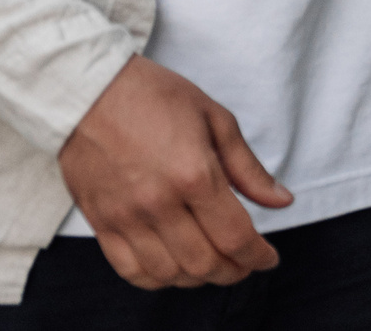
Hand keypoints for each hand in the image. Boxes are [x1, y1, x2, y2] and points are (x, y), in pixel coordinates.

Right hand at [58, 55, 291, 288]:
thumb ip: (248, 168)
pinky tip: (174, 268)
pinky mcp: (101, 223)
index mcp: (194, 174)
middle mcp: (159, 202)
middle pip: (205, 263)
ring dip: (198, 278)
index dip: (258, 256)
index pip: (235, 237)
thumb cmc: (155, 96)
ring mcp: (126, 217)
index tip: (268, 258)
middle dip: (234, 271)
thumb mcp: (215, 119)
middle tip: (245, 263)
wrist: (88, 91)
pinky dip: (158, 279)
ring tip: (213, 264)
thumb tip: (282, 200)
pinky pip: (131, 270)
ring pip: (169, 273)